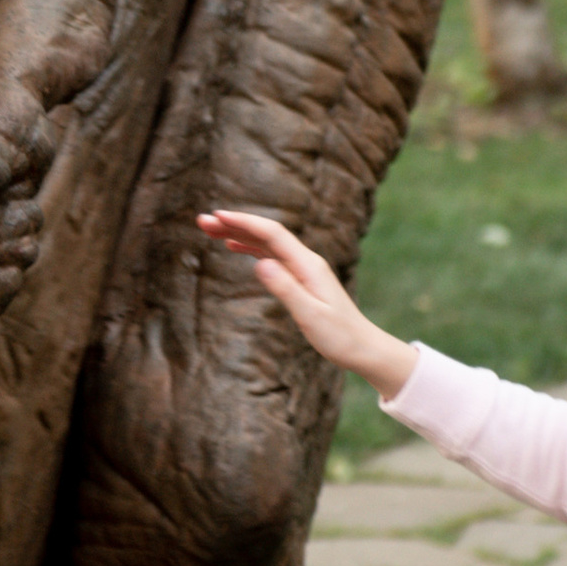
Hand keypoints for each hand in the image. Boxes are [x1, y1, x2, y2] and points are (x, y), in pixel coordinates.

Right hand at [197, 208, 415, 396]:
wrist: (363, 348)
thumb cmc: (339, 337)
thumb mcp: (311, 316)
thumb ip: (286, 289)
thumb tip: (260, 264)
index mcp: (308, 265)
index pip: (272, 234)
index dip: (244, 222)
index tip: (217, 217)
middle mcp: (306, 262)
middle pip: (266, 234)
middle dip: (235, 224)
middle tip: (203, 221)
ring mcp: (304, 269)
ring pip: (267, 243)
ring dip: (239, 233)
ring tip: (210, 230)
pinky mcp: (302, 279)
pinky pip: (272, 255)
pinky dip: (251, 247)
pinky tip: (235, 246)